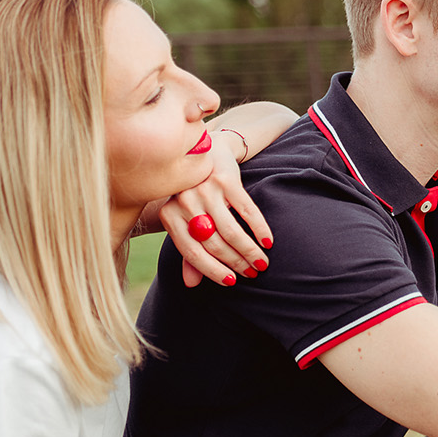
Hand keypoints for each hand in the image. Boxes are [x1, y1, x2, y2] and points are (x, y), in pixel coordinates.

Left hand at [162, 130, 272, 286]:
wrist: (207, 152)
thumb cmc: (196, 193)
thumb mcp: (186, 218)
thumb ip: (189, 250)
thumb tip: (191, 284)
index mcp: (169, 215)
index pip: (190, 252)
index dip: (212, 270)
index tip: (231, 282)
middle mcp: (184, 202)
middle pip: (212, 243)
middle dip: (236, 262)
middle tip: (253, 272)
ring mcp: (205, 189)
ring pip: (230, 230)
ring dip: (249, 251)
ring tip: (261, 262)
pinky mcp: (226, 179)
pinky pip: (247, 211)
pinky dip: (260, 229)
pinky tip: (268, 242)